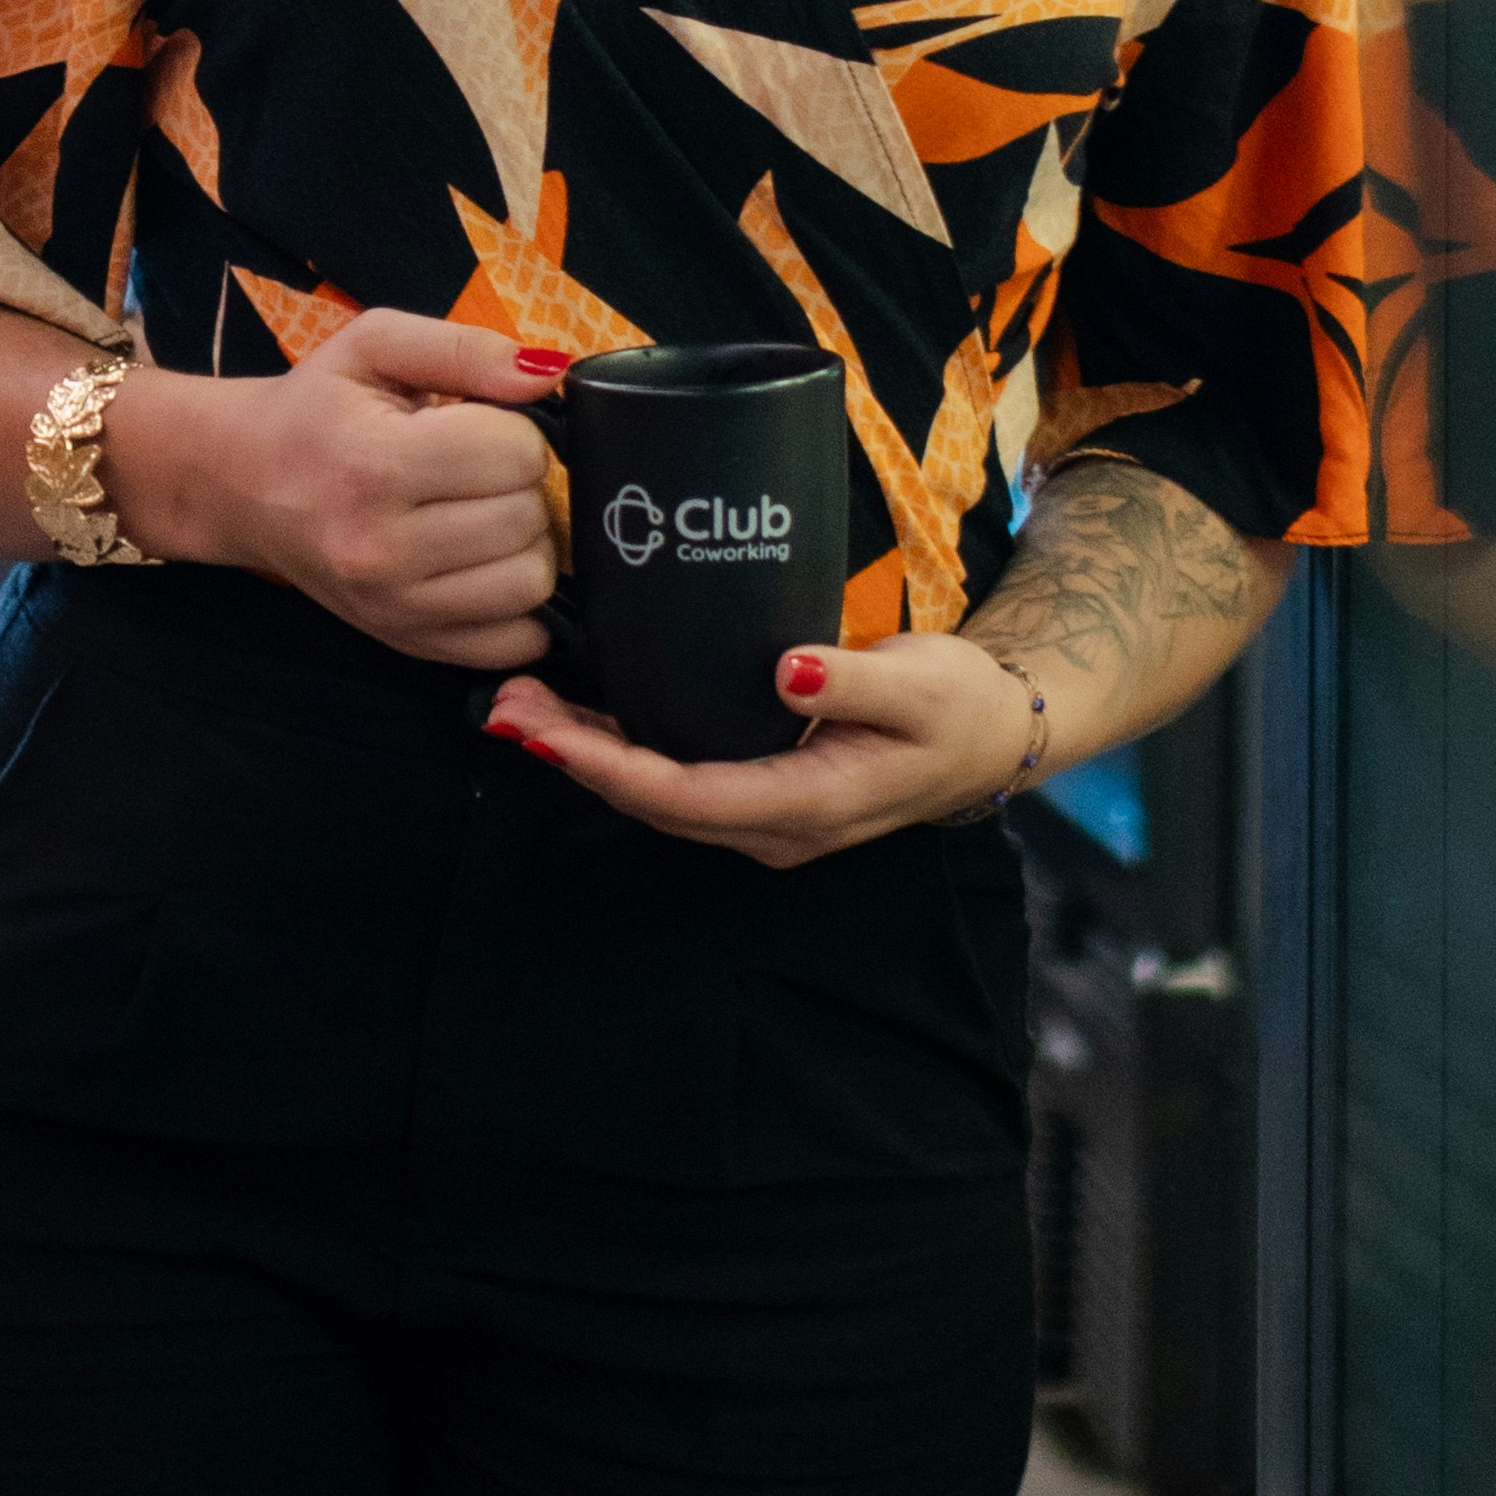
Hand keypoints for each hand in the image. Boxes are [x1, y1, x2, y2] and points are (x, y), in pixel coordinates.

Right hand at [149, 309, 565, 673]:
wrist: (241, 483)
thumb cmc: (315, 408)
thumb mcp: (376, 345)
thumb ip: (467, 349)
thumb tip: (553, 374)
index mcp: (375, 464)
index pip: (517, 454)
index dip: (515, 430)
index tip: (479, 424)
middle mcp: (381, 548)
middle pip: (526, 519)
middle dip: (519, 484)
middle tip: (478, 469)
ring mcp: (391, 606)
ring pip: (529, 584)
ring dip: (525, 543)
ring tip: (483, 513)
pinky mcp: (403, 642)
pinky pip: (511, 645)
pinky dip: (519, 607)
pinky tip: (488, 566)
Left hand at [481, 632, 1038, 866]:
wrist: (991, 735)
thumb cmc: (958, 706)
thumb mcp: (922, 685)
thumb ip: (856, 678)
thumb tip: (789, 670)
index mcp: (807, 806)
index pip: (688, 795)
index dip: (612, 769)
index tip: (547, 734)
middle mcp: (772, 826)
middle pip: (654, 802)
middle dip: (574, 759)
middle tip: (503, 705)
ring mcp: (762, 816)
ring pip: (655, 796)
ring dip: (585, 755)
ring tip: (517, 705)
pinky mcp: (757, 790)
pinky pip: (673, 780)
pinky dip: (618, 750)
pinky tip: (578, 714)